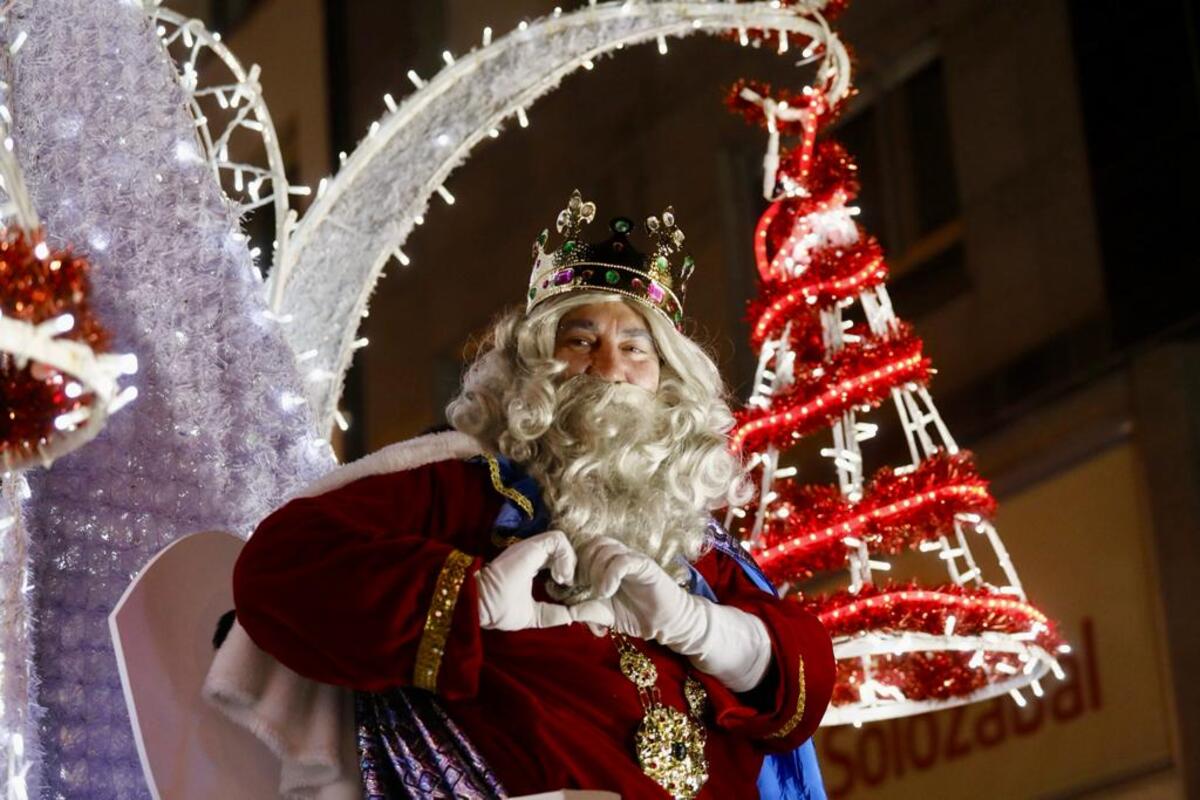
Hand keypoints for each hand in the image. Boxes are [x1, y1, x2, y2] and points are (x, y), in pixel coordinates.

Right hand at [475, 530, 575, 631]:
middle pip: (561, 550)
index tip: (567, 590)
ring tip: (563, 581)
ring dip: (569, 562)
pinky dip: (565, 556)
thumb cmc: (502, 610)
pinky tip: (559, 576)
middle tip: (569, 585)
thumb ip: (559, 613)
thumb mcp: (538, 615)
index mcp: (531, 567)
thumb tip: (579, 615)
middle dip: (572, 566)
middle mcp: (532, 554)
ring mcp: (531, 548)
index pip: (556, 560)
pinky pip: (557, 539)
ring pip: (561, 542)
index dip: (567, 572)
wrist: (483, 605)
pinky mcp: (532, 546)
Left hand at [568, 536, 692, 641]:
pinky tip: (607, 591)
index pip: (586, 548)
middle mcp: (620, 556)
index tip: (571, 585)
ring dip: (596, 571)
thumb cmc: (636, 615)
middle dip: (583, 564)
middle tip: (584, 587)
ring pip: (606, 548)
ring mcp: (633, 559)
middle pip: (593, 543)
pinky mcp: (645, 566)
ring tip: (599, 592)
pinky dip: (610, 575)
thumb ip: (586, 609)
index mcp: (610, 563)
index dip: (575, 563)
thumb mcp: (604, 613)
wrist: (666, 623)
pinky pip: (623, 560)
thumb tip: (564, 610)